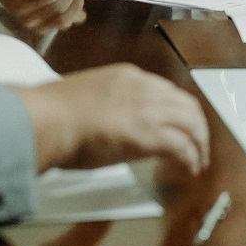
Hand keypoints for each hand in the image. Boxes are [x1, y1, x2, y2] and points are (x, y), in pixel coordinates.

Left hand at [0, 0, 86, 36]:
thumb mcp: (48, 6)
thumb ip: (65, 12)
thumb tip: (81, 17)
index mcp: (41, 27)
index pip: (64, 21)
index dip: (74, 9)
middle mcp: (32, 23)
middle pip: (59, 10)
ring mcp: (22, 13)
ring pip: (50, 0)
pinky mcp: (15, 1)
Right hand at [15, 63, 210, 177]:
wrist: (46, 120)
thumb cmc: (51, 113)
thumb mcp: (84, 97)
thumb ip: (104, 106)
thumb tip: (107, 122)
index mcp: (127, 76)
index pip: (165, 90)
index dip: (176, 110)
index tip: (177, 123)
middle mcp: (144, 89)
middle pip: (186, 104)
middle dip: (197, 126)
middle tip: (197, 144)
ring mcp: (149, 111)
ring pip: (192, 124)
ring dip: (199, 144)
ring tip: (198, 161)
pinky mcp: (150, 136)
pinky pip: (183, 147)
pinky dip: (191, 159)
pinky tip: (190, 169)